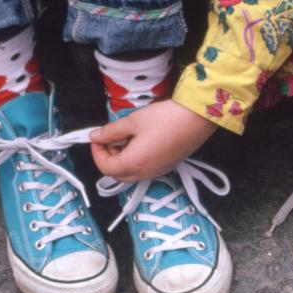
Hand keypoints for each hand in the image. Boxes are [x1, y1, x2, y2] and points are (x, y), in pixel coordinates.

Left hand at [90, 99, 217, 181]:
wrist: (197, 118)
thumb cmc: (166, 118)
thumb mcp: (133, 121)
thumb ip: (111, 131)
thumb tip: (95, 136)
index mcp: (134, 163)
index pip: (105, 167)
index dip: (97, 152)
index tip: (98, 137)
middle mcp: (145, 173)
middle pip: (117, 174)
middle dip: (109, 157)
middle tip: (111, 138)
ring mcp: (157, 172)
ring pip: (131, 173)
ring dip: (123, 159)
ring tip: (128, 137)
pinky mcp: (167, 166)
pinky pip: (144, 169)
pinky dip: (136, 159)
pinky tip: (142, 141)